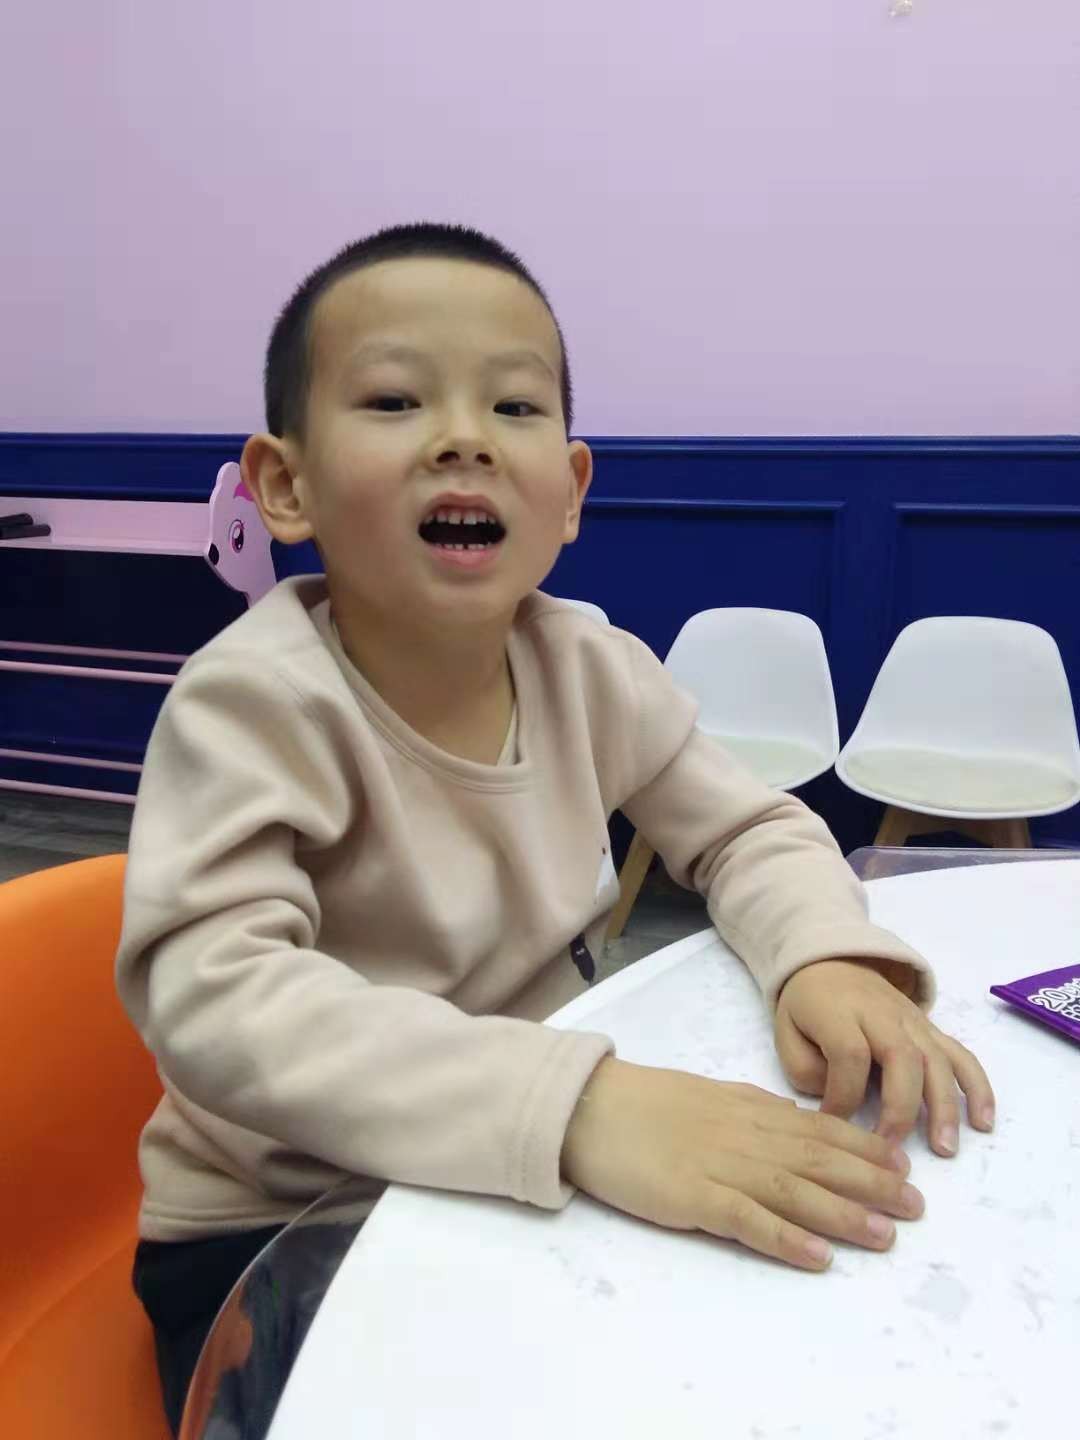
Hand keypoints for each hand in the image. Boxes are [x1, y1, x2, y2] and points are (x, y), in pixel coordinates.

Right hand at [561, 1056, 924, 1271]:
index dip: (865, 1148)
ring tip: (885, 1235)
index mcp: (748, 1108)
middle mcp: (745, 1135)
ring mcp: (720, 1166)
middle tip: (917, 1206)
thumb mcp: (709, 1096)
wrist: (590, 1107)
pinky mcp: (692, 1197)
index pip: (819, 1128)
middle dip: (873, 1183)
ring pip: (796, 1190)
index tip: (903, 1165)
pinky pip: (749, 1221)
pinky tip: (818, 1256)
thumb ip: (753, 1113)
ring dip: (845, 1214)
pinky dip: (787, 1238)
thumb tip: (799, 1129)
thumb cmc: (646, 1102)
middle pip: (820, 1160)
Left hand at [775, 959, 995, 1156]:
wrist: (832, 963)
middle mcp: (881, 1014)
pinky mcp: (931, 1028)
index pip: (849, 1054)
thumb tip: (838, 1103)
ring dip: (945, 1105)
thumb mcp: (786, 1032)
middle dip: (901, 1108)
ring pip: (936, 1058)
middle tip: (894, 1150)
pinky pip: (960, 1054)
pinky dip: (977, 1086)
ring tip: (945, 1147)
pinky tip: (983, 1119)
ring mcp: (912, 1020)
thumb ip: (804, 1069)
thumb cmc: (807, 1007)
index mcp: (839, 1012)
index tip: (833, 1124)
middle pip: (902, 1056)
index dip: (843, 1096)